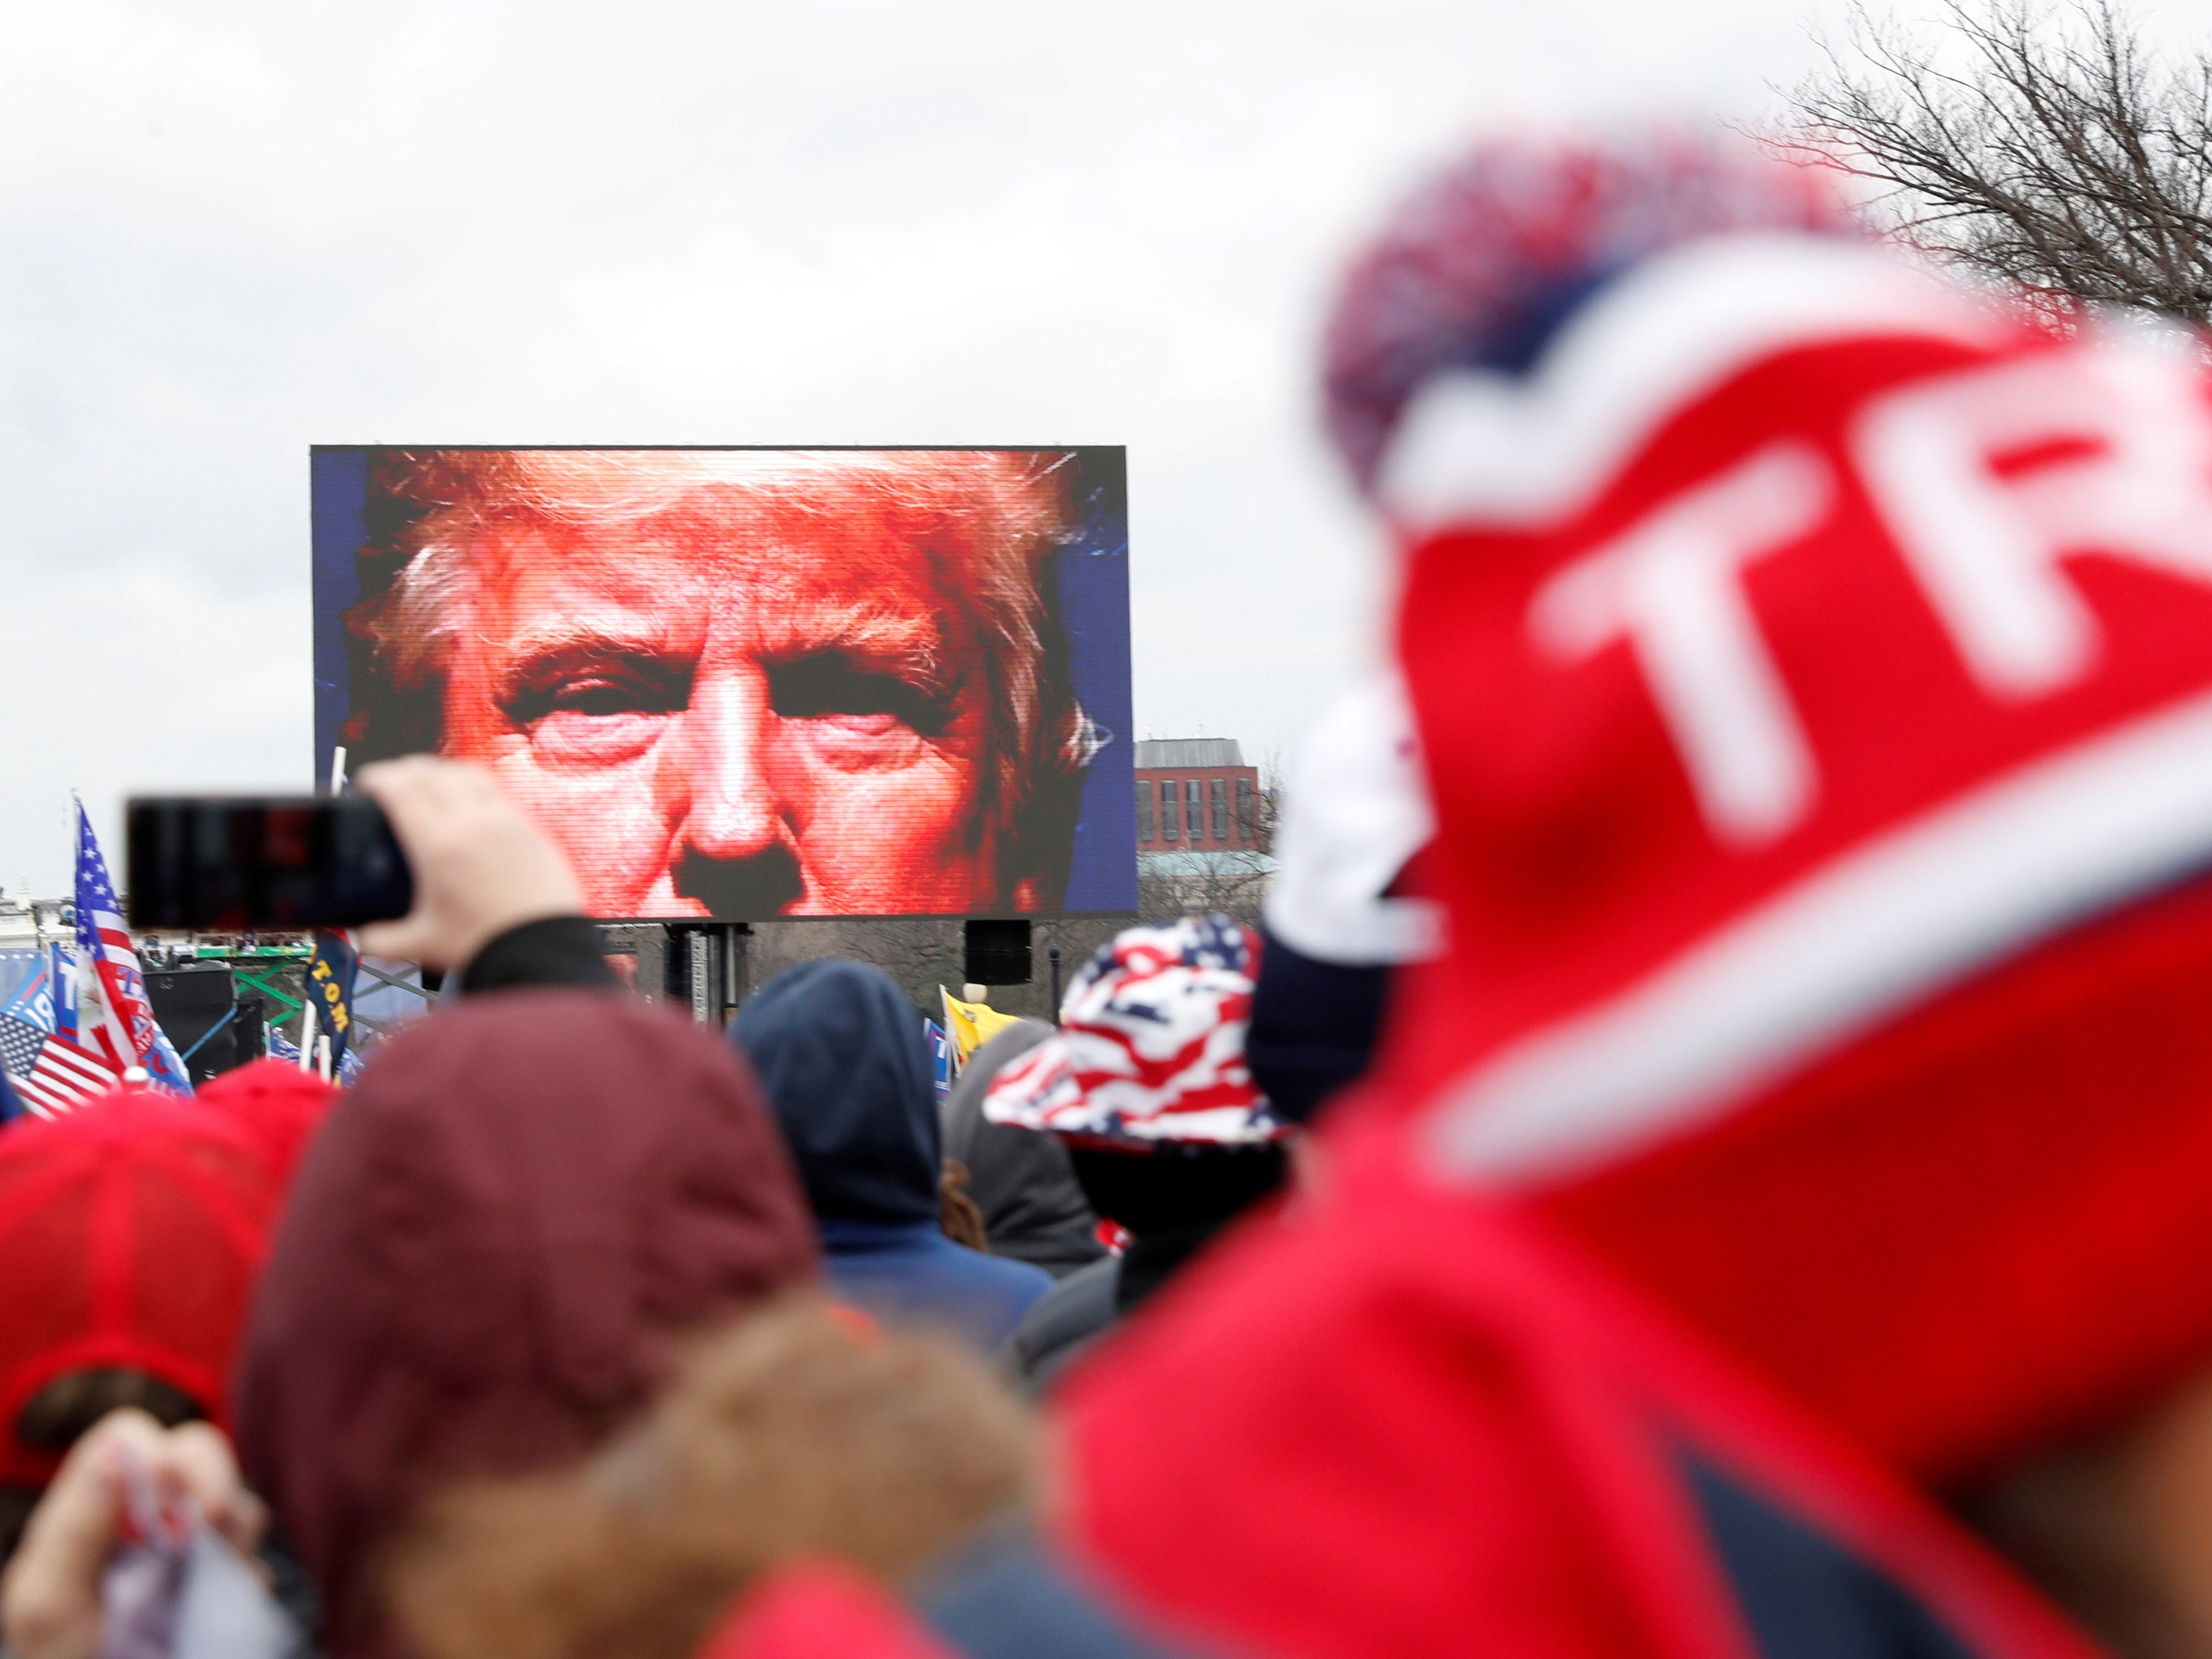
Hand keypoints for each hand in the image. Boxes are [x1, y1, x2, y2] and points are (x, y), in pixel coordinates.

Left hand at [0, 1410, 265, 1658]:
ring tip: (205, 1576)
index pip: (130, 1435)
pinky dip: (246, 1569)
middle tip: (211, 1522)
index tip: (159, 1495)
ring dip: (232, 1529)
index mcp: (92, 1498)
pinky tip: (220, 1598)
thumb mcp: (48, 1598)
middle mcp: (146, 1505)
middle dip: (212, 1477)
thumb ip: (75, 1528)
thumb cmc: (56, 1648)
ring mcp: (187, 1536)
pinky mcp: (220, 1570)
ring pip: (235, 1496)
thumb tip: (114, 1456)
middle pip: (196, 1447)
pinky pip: (253, 1552)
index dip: (152, 1453)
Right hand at [355, 757, 586, 971]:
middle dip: (403, 769)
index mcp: (439, 846)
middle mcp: (473, 823)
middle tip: (390, 780)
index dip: (378, 777)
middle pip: (431, 773)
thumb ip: (381, 940)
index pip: (401, 790)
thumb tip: (362, 936)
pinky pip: (496, 789)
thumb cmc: (490, 944)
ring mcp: (505, 821)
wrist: (543, 949)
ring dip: (439, 770)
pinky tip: (468, 797)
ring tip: (426, 781)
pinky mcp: (529, 827)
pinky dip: (472, 783)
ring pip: (466, 773)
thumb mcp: (422, 943)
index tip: (367, 780)